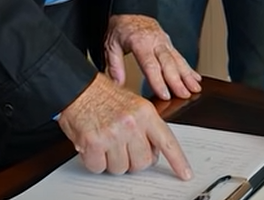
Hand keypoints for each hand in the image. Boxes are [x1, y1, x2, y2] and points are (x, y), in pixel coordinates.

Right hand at [58, 73, 192, 178]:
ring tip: (107, 143)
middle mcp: (132, 123)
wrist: (79, 88)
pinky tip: (94, 146)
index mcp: (145, 112)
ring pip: (121, 168)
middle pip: (143, 162)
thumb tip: (155, 150)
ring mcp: (113, 134)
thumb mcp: (134, 104)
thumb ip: (146, 127)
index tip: (185, 174)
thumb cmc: (104, 96)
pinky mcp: (94, 143)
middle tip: (124, 148)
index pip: (167, 141)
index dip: (177, 161)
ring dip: (112, 161)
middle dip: (133, 160)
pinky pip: (99, 167)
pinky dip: (94, 161)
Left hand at [103, 15, 200, 99]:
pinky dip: (189, 68)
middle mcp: (155, 41)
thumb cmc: (121, 28)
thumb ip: (114, 65)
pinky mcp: (168, 43)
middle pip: (168, 63)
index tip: (165, 94)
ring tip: (195, 89)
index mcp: (140, 42)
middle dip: (178, 81)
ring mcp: (164, 42)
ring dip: (187, 75)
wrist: (131, 9)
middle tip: (184, 95)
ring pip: (178, 60)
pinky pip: (180, 56)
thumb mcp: (111, 45)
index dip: (158, 81)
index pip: (151, 65)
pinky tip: (195, 78)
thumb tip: (117, 84)